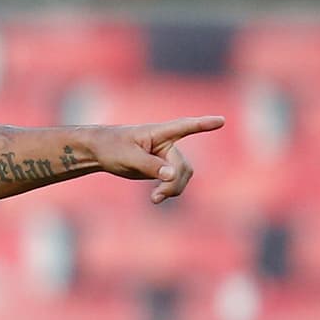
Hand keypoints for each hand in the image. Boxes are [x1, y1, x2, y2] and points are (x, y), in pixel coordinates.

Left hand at [90, 115, 223, 202]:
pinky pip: (174, 181)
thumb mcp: (128, 157)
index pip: (184, 127)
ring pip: (182, 175)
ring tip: (155, 198)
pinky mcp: (161, 168)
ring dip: (174, 188)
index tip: (221, 120)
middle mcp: (166, 143)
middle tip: (157, 196)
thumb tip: (172, 175)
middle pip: (182, 165)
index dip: (203, 124)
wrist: (99, 152)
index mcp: (158, 133)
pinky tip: (156, 198)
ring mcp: (165, 156)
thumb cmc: (111, 147)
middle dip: (174, 182)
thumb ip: (150, 166)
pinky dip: (169, 190)